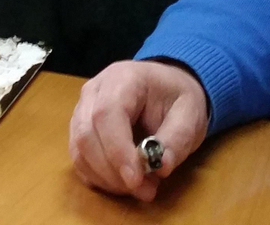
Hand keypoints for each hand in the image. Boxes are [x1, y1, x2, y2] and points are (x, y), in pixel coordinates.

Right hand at [69, 59, 209, 200]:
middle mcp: (94, 91)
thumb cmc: (176, 98)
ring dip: (105, 178)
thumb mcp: (190, 114)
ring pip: (79, 149)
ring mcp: (82, 109)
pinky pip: (79, 158)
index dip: (117, 150)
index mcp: (123, 79)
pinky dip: (98, 177)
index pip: (106, 113)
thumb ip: (177, 139)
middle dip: (112, 171)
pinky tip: (123, 183)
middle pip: (86, 134)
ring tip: (140, 188)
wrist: (166, 87)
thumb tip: (161, 167)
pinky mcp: (79, 129)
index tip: (136, 180)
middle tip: (144, 191)